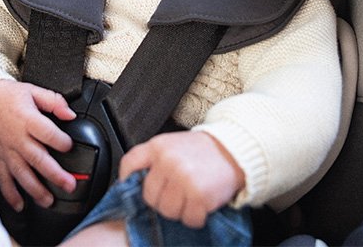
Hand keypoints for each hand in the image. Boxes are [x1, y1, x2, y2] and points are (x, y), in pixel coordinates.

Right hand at [0, 80, 77, 210]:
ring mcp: (6, 150)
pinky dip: (10, 194)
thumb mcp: (32, 90)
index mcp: (27, 119)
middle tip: (69, 185)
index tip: (70, 146)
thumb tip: (70, 114)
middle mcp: (16, 138)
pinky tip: (19, 205)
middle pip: (37, 159)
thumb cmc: (6, 95)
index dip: (62, 141)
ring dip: (35, 189)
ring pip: (21, 173)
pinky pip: (3, 179)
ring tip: (49, 201)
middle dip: (54, 174)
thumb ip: (54, 101)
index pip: (48, 134)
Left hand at [119, 131, 245, 228]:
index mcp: (159, 146)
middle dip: (162, 201)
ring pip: (168, 211)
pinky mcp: (199, 195)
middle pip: (149, 197)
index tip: (131, 188)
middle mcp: (168, 161)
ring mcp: (183, 178)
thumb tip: (137, 183)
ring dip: (180, 210)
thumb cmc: (205, 150)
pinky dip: (196, 217)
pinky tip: (202, 204)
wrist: (236, 150)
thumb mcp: (174, 144)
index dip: (127, 180)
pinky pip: (189, 219)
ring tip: (191, 197)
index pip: (130, 163)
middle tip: (177, 194)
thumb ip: (156, 159)